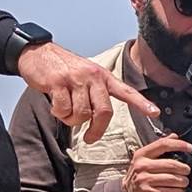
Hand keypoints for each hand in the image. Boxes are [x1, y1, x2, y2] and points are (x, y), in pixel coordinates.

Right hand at [18, 40, 155, 142]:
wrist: (36, 52)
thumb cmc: (63, 69)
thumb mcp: (85, 75)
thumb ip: (95, 93)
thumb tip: (99, 119)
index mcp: (102, 76)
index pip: (126, 91)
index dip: (141, 103)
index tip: (155, 113)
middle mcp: (92, 77)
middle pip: (103, 112)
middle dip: (97, 130)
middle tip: (90, 139)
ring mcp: (75, 79)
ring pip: (81, 114)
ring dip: (72, 121)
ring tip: (65, 112)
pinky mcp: (58, 82)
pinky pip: (63, 109)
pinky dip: (59, 114)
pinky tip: (55, 107)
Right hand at [122, 136, 191, 191]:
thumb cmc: (140, 175)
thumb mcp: (145, 158)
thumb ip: (159, 147)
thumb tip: (174, 136)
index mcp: (142, 154)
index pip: (163, 144)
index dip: (179, 145)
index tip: (190, 148)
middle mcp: (143, 165)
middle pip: (172, 164)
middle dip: (184, 169)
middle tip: (187, 172)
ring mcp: (145, 179)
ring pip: (173, 179)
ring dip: (183, 182)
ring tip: (183, 182)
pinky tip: (179, 191)